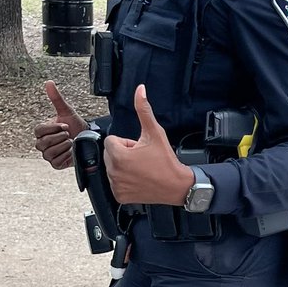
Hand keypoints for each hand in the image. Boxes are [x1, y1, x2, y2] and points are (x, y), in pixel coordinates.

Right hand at [34, 81, 87, 169]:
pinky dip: (65, 156)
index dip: (53, 128)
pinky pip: (56, 161)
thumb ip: (56, 98)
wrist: (88, 139)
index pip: (38, 131)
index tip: (65, 125)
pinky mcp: (55, 164)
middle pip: (43, 143)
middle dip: (59, 137)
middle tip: (69, 134)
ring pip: (49, 153)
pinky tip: (71, 151)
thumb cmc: (76, 125)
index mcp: (42, 131)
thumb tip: (49, 83)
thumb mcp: (67, 111)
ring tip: (71, 142)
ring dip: (63, 146)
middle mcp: (42, 143)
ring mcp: (48, 154)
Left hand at [104, 85, 193, 204]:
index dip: (127, 143)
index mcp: (119, 155)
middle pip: (110, 154)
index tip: (140, 149)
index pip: (112, 141)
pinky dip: (124, 181)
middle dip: (124, 155)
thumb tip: (140, 90)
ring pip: (112, 168)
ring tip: (141, 170)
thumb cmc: (166, 161)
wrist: (177, 186)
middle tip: (142, 160)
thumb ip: (144, 110)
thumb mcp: (155, 132)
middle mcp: (114, 172)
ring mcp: (116, 185)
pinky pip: (115, 183)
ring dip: (123, 167)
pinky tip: (138, 180)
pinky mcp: (119, 196)